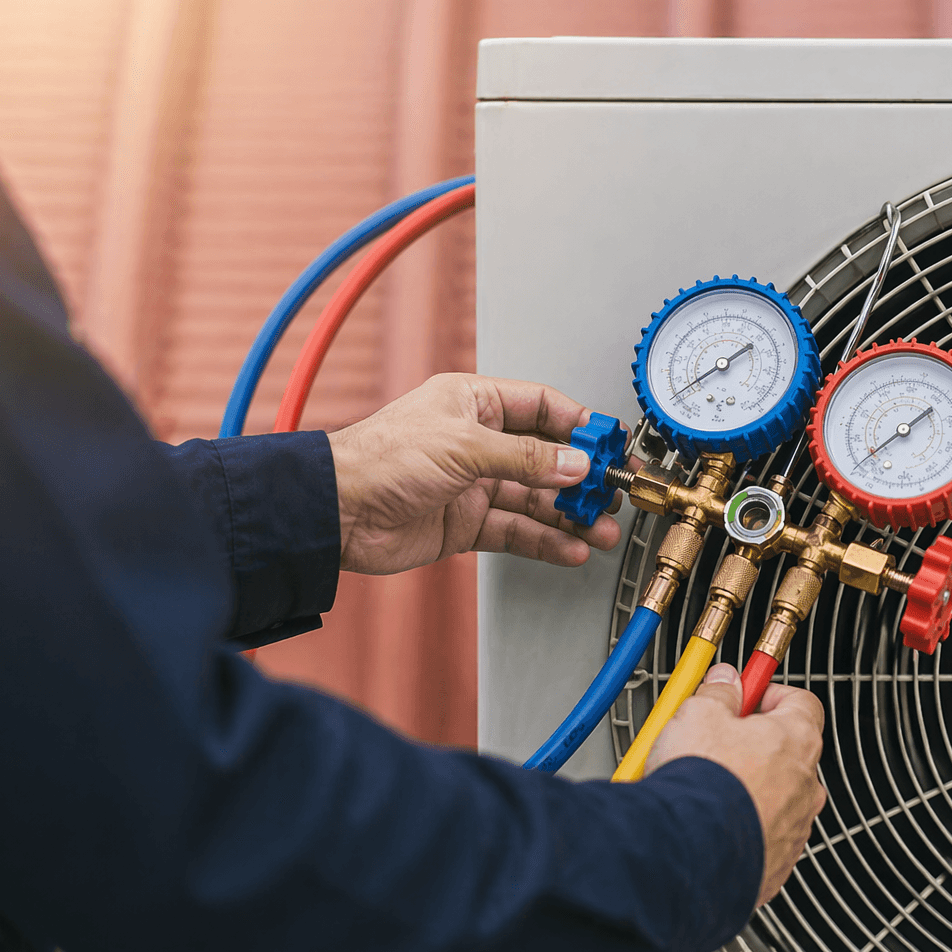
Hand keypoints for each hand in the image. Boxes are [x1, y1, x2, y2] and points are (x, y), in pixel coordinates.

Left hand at [327, 373, 622, 573]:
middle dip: (583, 477)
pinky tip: (571, 548)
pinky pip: (517, 530)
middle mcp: (478, 442)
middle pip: (546, 458)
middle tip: (614, 491)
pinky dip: (546, 540)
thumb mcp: (464, 446)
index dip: (579, 425)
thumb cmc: (380, 459)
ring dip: (572, 515)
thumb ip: (526, 458)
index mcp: (475, 404)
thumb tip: (575, 463)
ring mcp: (474, 485)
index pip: (542, 408)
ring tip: (603, 528)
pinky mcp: (466, 524)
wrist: (337, 511)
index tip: (610, 443)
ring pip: (537, 499)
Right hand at [645, 662, 826, 905]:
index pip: (803, 702)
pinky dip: (741, 825)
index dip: (771, 694)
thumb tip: (725, 681)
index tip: (748, 695)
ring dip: (748, 787)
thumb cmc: (701, 784)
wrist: (688, 850)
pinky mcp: (777, 862)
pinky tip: (709, 820)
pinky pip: (762, 834)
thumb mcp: (699, 714)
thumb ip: (719, 692)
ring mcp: (795, 827)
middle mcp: (806, 785)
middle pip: (787, 751)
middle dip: (754, 743)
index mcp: (796, 740)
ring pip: (775, 796)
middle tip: (718, 740)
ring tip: (706, 786)